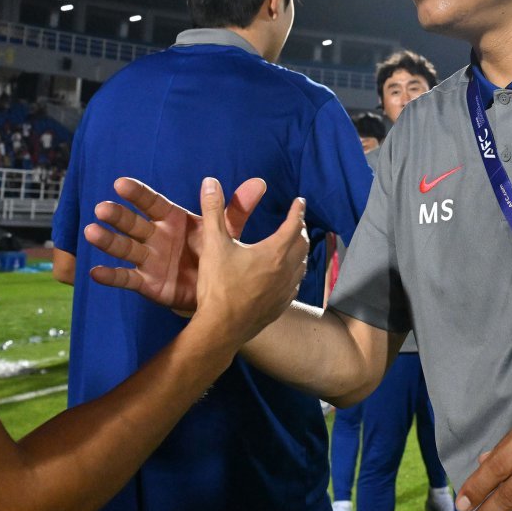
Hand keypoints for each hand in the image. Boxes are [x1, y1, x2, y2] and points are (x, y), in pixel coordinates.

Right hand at [82, 176, 268, 309]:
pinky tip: (93, 272)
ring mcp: (149, 260)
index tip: (120, 183)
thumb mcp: (227, 234)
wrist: (216, 294)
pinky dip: (110, 276)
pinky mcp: (147, 283)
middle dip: (118, 215)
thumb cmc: (215, 257)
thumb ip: (237, 210)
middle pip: (134, 223)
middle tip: (102, 208)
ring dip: (107, 241)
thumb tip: (259, 182)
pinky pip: (126, 278)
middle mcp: (157, 237)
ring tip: (91, 232)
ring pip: (125, 248)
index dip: (136, 193)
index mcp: (173, 220)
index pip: (152, 203)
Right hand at [187, 177, 307, 345]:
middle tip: (296, 221)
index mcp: (274, 252)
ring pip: (301, 265)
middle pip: (301, 245)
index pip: (293, 225)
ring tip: (294, 245)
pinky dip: (294, 273)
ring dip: (299, 252)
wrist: (221, 328)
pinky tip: (286, 276)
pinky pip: (295, 285)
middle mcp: (286, 270)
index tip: (299, 202)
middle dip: (299, 230)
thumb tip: (210, 182)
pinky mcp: (280, 306)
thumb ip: (213, 211)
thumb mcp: (213, 244)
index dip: (297, 211)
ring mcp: (285, 291)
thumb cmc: (218, 285)